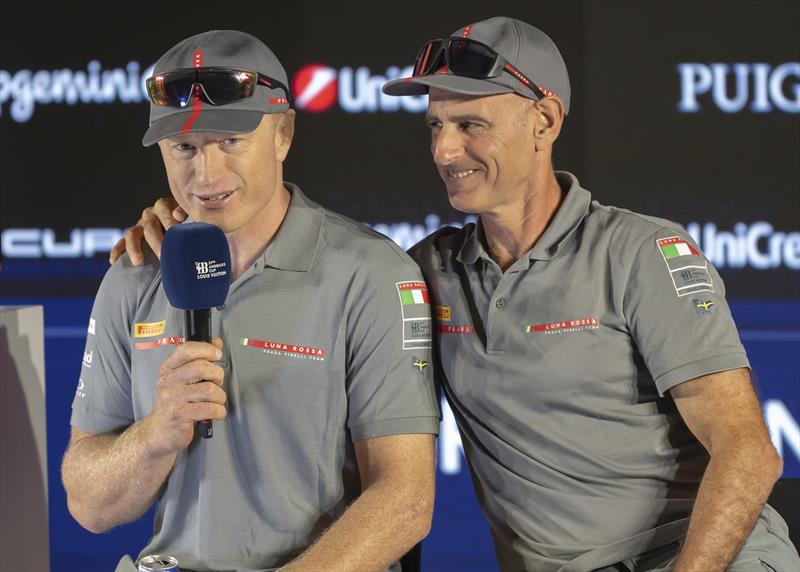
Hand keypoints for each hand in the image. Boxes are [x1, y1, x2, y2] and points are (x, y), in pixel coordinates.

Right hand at [109, 197, 185, 264]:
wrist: (180, 231)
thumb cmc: (188, 224)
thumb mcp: (190, 215)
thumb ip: (186, 213)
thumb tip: (179, 216)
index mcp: (164, 206)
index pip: (163, 208)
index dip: (168, 218)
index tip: (174, 229)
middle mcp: (149, 215)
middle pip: (149, 226)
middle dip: (156, 242)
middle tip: (163, 256)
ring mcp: (139, 226)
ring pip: (132, 234)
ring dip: (134, 248)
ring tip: (139, 261)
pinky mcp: (131, 238)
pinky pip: (121, 243)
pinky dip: (117, 251)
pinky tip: (114, 261)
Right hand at [145, 337, 225, 455]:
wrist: (160, 431)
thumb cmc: (176, 402)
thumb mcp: (183, 377)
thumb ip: (199, 359)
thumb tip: (216, 342)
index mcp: (168, 368)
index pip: (186, 350)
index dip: (206, 349)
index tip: (217, 354)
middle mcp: (168, 381)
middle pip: (202, 367)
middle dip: (217, 375)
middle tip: (216, 382)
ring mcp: (172, 398)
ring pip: (210, 389)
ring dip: (220, 396)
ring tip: (215, 401)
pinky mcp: (180, 415)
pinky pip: (210, 409)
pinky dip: (219, 411)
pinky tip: (215, 412)